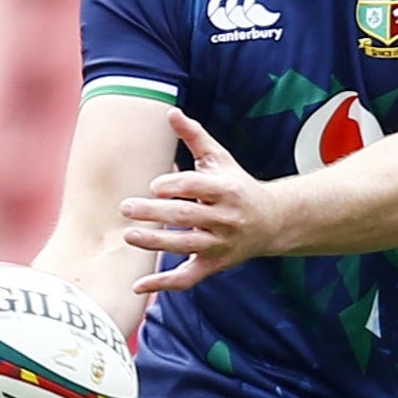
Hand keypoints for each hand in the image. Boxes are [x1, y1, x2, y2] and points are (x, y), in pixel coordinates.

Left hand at [120, 108, 278, 293]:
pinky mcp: (214, 265)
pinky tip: (138, 285)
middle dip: (155, 212)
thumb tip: (171, 112)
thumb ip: (194, 136)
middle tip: (126, 207)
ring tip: (129, 235)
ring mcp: (220, 244)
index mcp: (227, 190)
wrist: (272, 222)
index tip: (154, 184)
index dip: (176, 185)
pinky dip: (164, 285)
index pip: (198, 187)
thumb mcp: (220, 159)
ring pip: (185, 246)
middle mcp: (226, 218)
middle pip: (187, 216)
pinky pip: (188, 278)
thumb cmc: (237, 186)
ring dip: (156, 243)